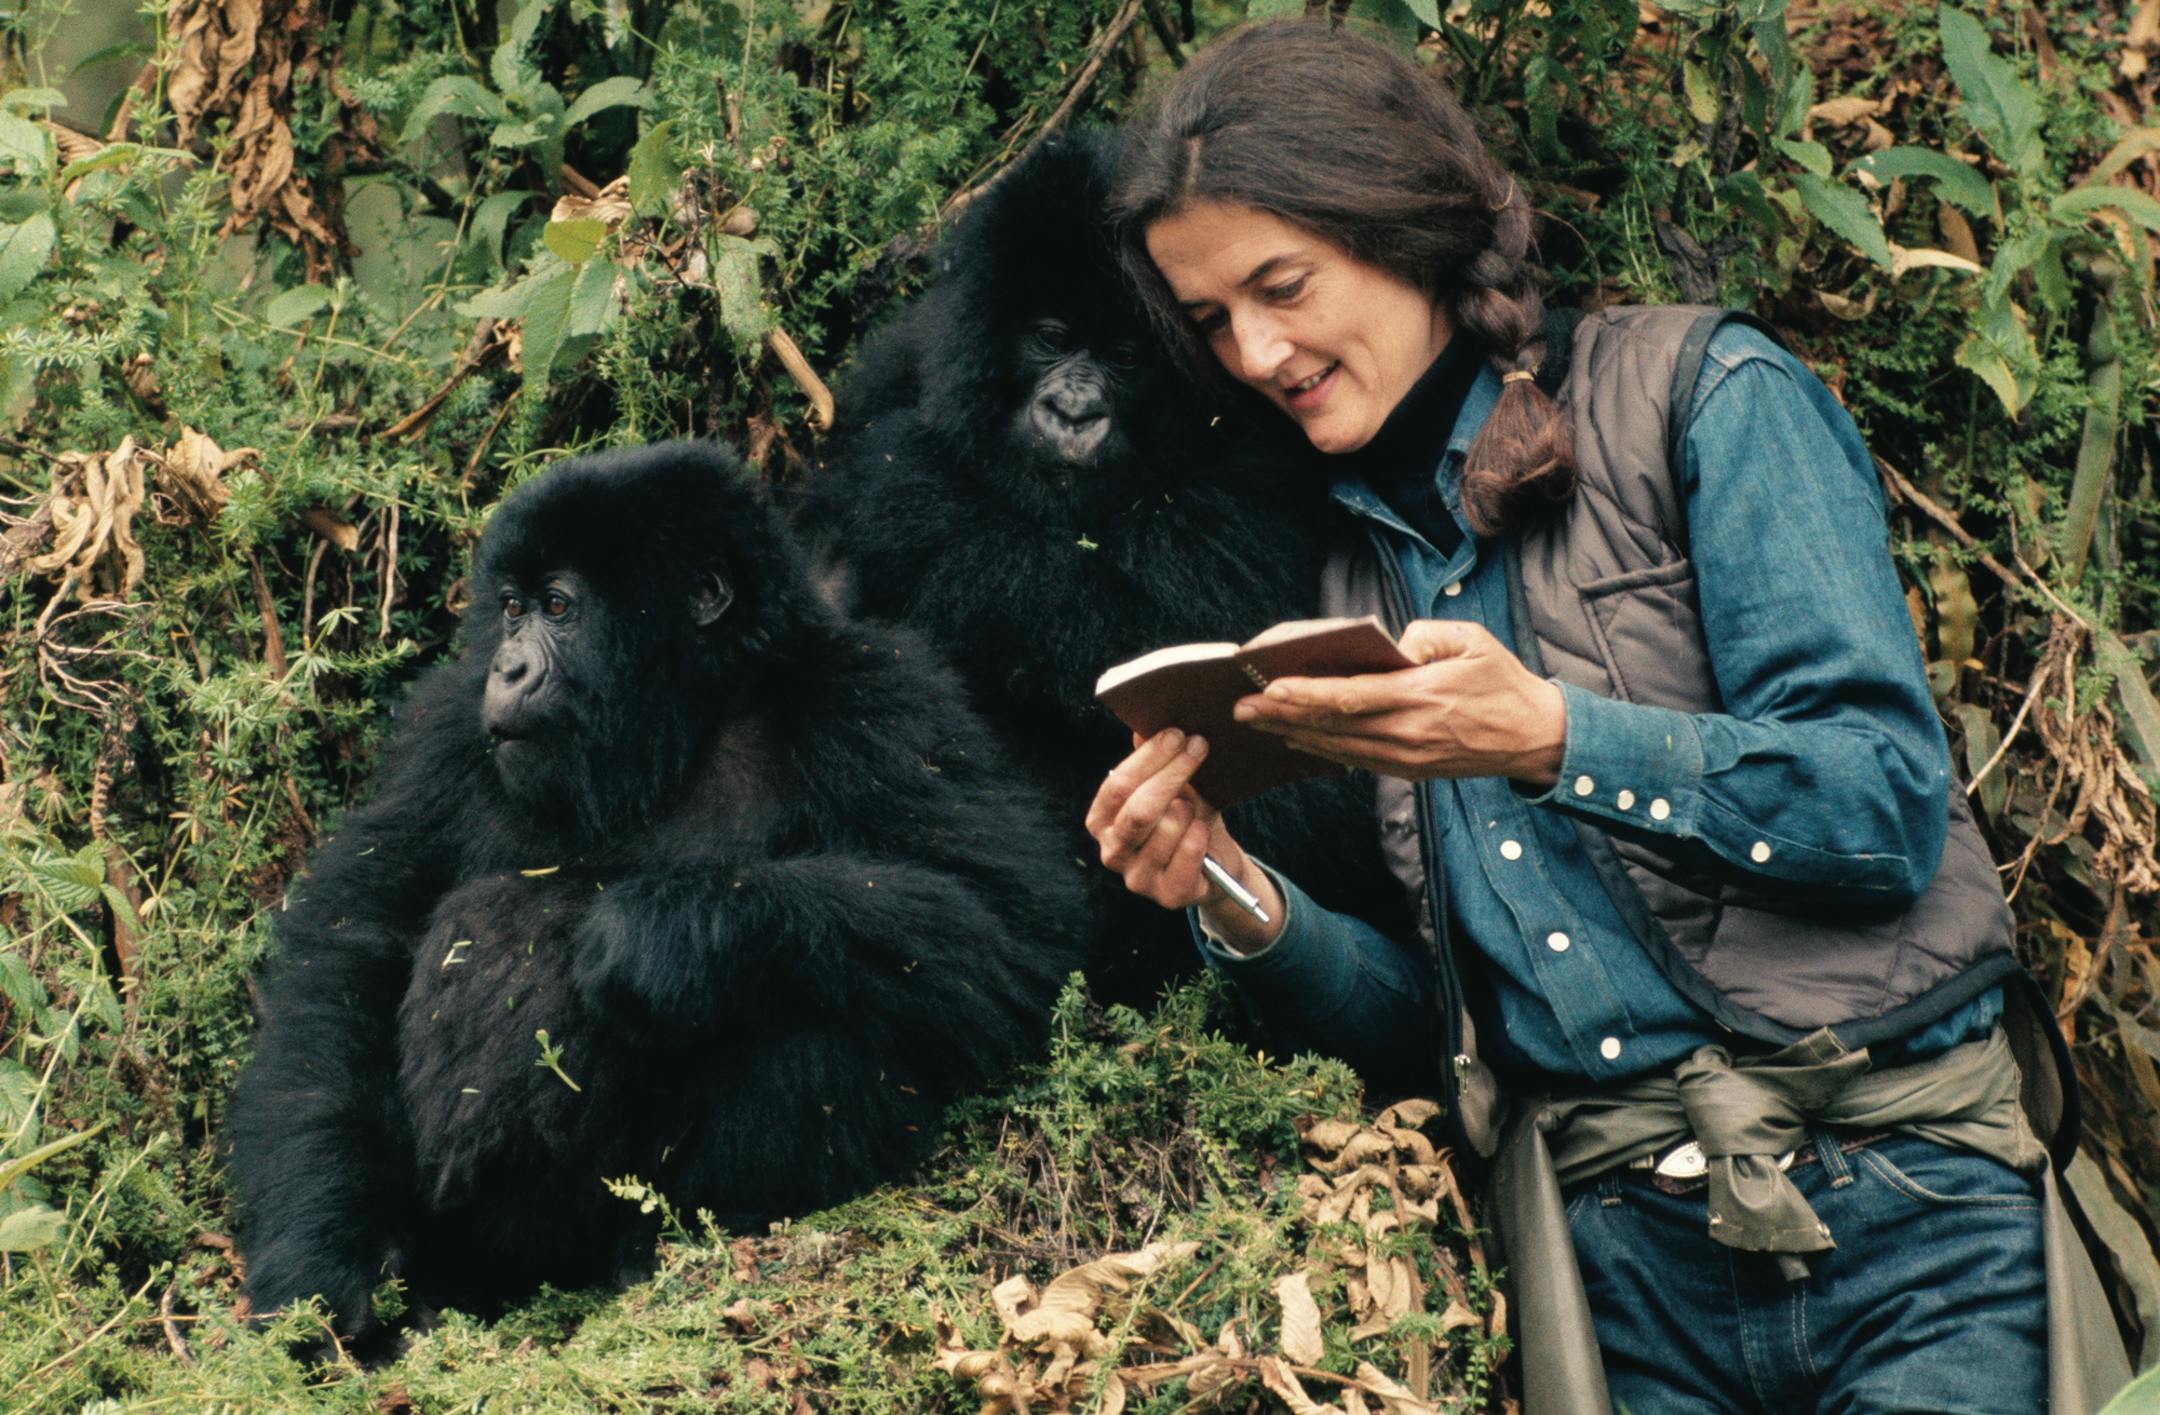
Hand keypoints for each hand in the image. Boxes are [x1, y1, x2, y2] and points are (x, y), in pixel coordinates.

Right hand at [1084, 728, 1283, 952]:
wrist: (1214, 862)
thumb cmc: (1187, 817)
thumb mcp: (1172, 784)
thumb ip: (1155, 760)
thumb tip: (1142, 726)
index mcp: (1102, 821)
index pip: (1117, 786)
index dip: (1148, 758)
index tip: (1177, 733)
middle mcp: (1112, 851)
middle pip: (1139, 808)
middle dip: (1172, 773)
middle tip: (1199, 746)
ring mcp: (1137, 878)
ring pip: (1167, 829)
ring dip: (1190, 810)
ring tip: (1196, 807)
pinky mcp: (1167, 896)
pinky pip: (1188, 853)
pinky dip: (1200, 835)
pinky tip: (1202, 831)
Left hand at [1232, 619, 1566, 785]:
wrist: (1535, 737)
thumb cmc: (1502, 682)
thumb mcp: (1472, 641)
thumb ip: (1425, 635)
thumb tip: (1387, 646)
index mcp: (1423, 696)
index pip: (1353, 697)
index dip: (1309, 694)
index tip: (1272, 687)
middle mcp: (1410, 732)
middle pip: (1334, 725)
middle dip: (1284, 717)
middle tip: (1242, 708)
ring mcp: (1408, 756)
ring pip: (1339, 747)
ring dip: (1294, 735)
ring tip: (1256, 723)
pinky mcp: (1409, 770)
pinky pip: (1356, 759)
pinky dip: (1321, 749)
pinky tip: (1296, 738)